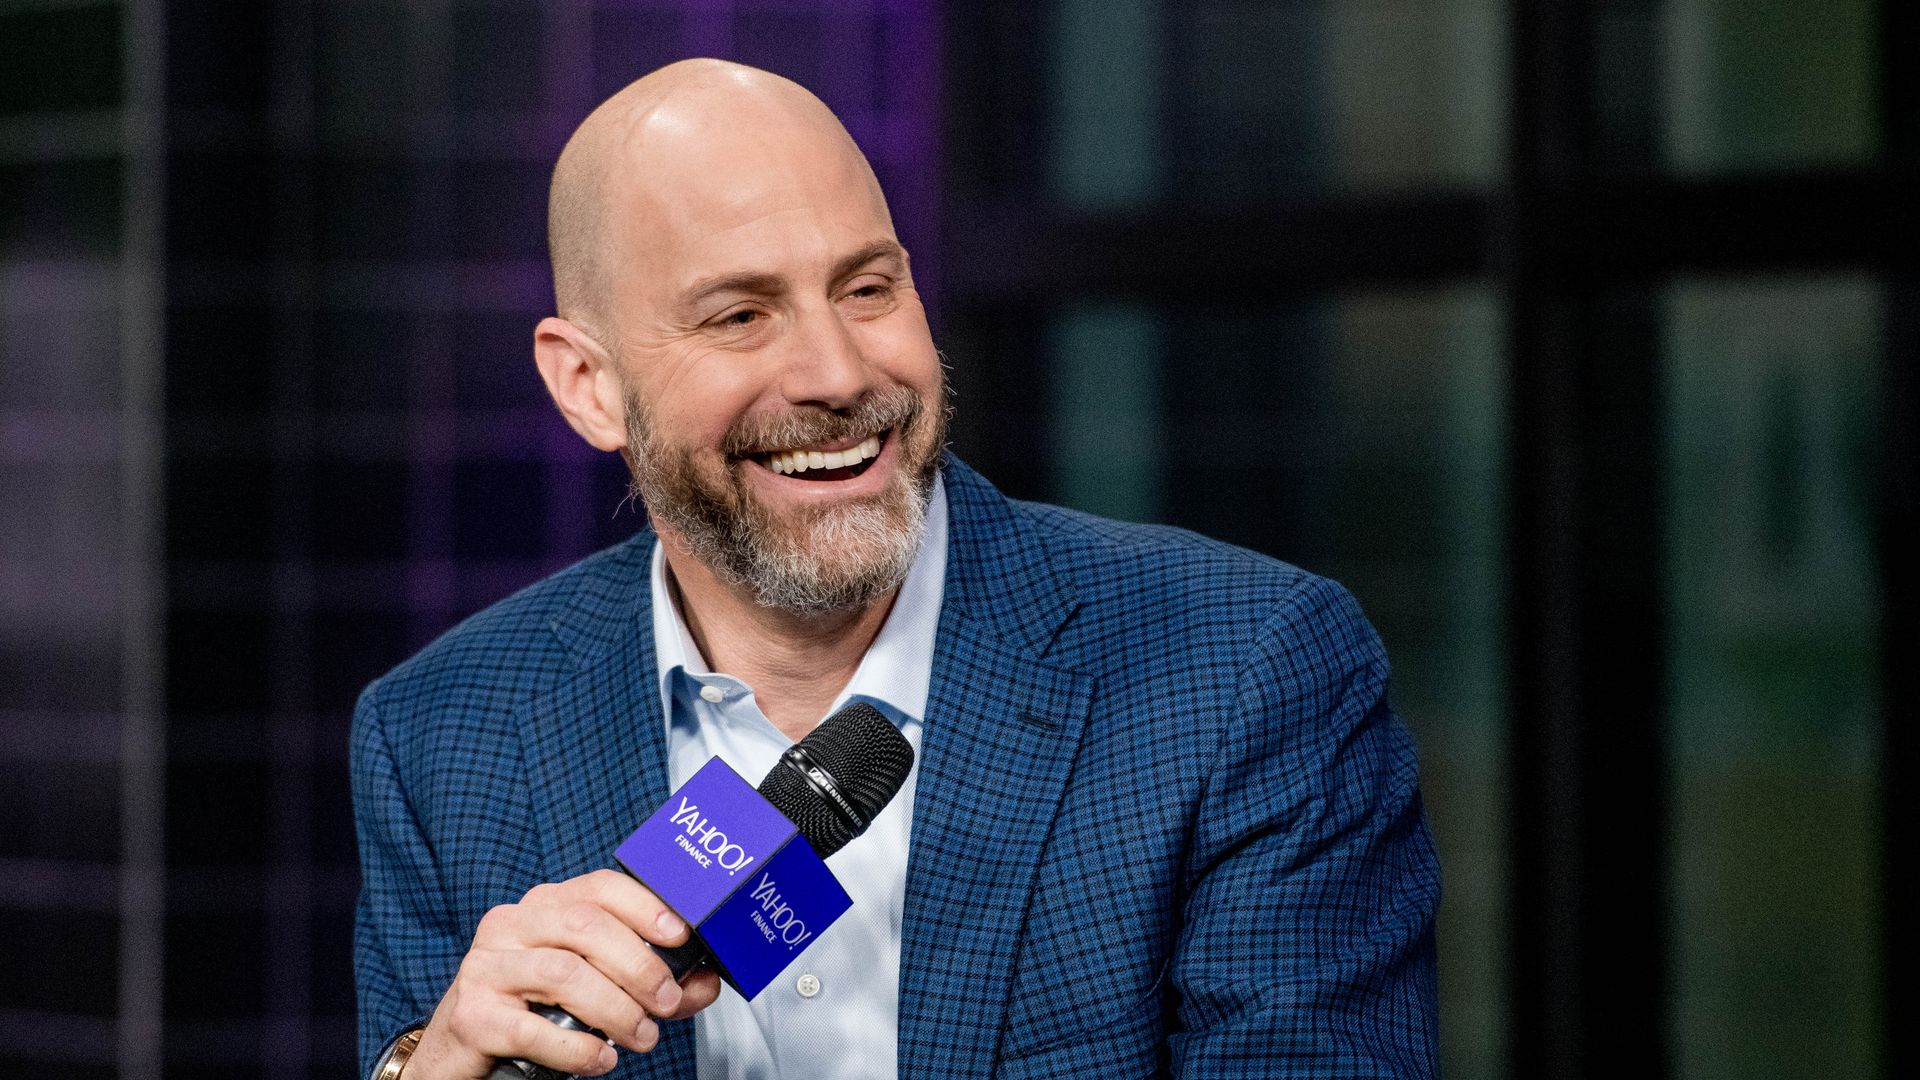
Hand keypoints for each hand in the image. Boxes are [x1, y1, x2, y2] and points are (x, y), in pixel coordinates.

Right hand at [404, 869, 723, 1078]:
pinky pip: (532, 1028)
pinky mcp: (472, 1015)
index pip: (598, 887)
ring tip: (641, 1035)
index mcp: (543, 908)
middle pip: (585, 926)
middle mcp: (511, 925)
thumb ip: (651, 984)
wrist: (459, 1053)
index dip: (643, 906)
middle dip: (638, 965)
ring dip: (615, 1008)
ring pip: (563, 973)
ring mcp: (486, 967)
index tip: (679, 934)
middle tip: (666, 1002)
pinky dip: (577, 1047)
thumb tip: (705, 982)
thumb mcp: (596, 988)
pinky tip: (601, 1058)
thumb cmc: (533, 1011)